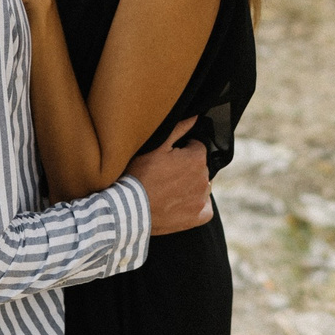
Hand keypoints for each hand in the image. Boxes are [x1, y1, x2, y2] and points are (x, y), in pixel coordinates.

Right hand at [126, 117, 211, 234]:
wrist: (128, 209)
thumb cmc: (139, 174)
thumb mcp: (156, 146)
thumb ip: (179, 129)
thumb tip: (196, 117)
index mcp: (197, 158)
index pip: (197, 148)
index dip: (182, 151)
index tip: (168, 158)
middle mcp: (204, 178)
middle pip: (200, 168)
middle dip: (187, 168)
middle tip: (165, 174)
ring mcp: (201, 199)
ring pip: (202, 187)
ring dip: (191, 186)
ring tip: (169, 190)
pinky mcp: (197, 217)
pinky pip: (206, 209)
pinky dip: (198, 206)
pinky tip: (182, 204)